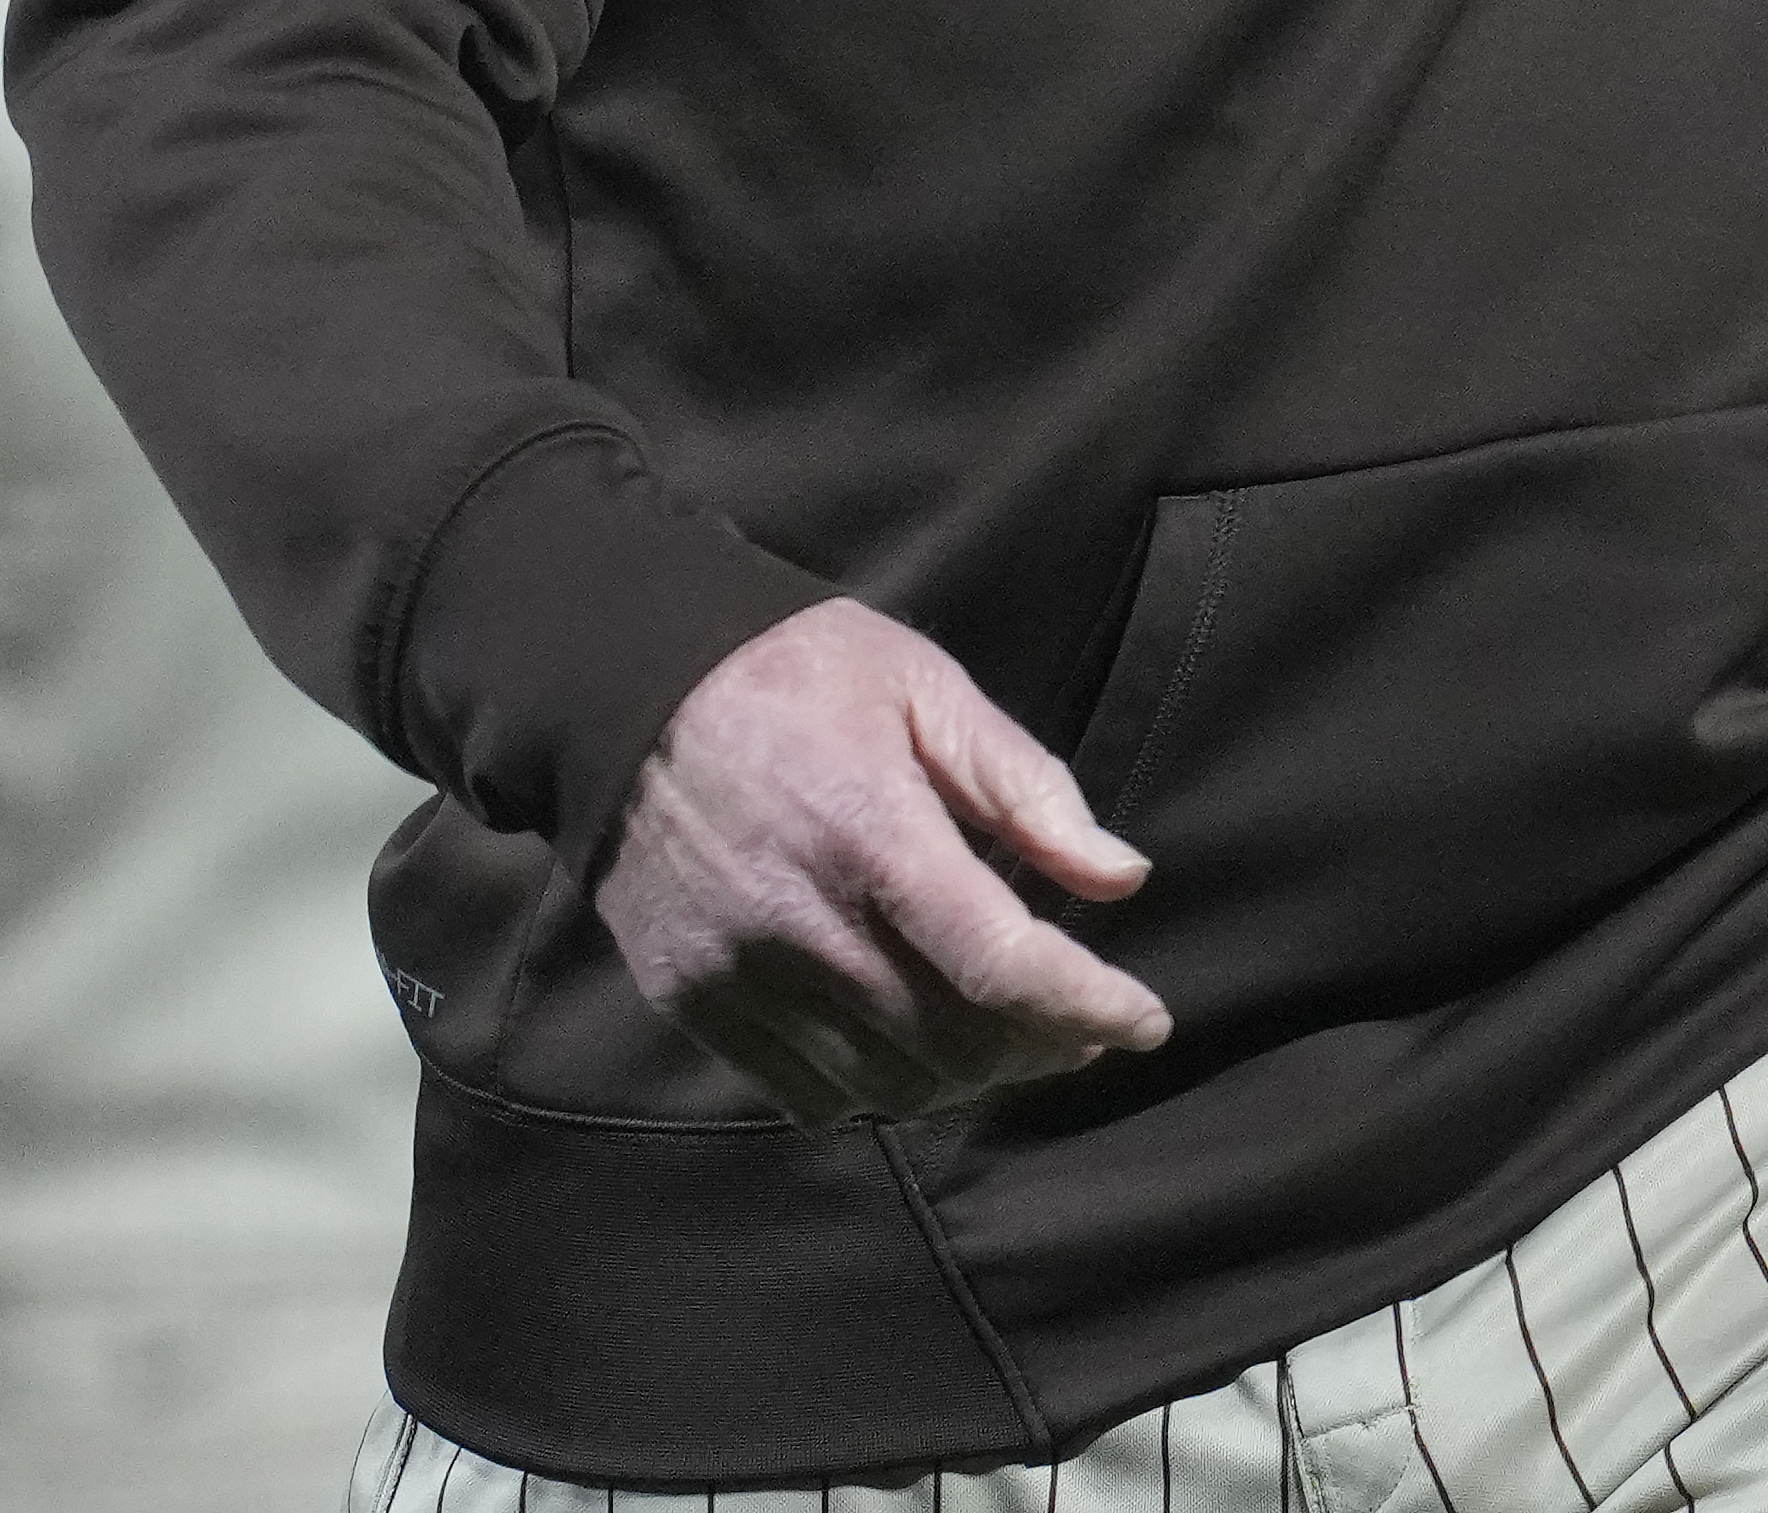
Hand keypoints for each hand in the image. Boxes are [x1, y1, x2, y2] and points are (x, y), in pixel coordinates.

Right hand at [599, 597, 1169, 1119]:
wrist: (621, 690)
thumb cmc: (793, 673)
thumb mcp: (925, 687)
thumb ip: (1025, 787)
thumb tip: (1122, 877)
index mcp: (871, 831)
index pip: (1001, 964)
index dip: (1088, 1005)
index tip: (1146, 1019)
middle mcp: (803, 921)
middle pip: (955, 1042)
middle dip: (1043, 1048)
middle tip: (1081, 1024)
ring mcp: (740, 973)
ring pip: (889, 1083)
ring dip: (970, 1078)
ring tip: (1009, 1038)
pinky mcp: (694, 1002)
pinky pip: (806, 1095)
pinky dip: (879, 1089)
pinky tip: (911, 1047)